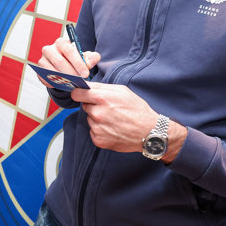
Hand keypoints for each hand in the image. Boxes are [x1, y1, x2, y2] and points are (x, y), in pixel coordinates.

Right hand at [38, 36, 100, 81]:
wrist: (64, 66)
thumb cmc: (75, 60)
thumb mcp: (86, 57)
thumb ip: (92, 58)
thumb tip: (89, 63)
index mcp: (61, 42)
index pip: (69, 51)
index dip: (78, 63)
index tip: (85, 74)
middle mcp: (49, 49)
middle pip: (59, 61)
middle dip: (71, 72)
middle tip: (79, 81)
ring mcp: (42, 60)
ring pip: (51, 70)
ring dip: (62, 79)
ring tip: (73, 84)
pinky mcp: (39, 71)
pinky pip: (45, 79)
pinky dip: (54, 84)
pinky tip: (63, 86)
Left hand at [73, 84, 187, 161]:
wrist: (149, 132)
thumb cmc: (137, 109)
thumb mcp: (122, 91)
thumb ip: (102, 87)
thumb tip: (86, 85)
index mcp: (102, 98)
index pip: (77, 94)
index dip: (79, 93)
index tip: (81, 94)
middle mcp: (97, 113)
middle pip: (84, 106)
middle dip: (93, 106)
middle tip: (108, 108)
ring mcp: (97, 128)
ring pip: (90, 119)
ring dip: (97, 119)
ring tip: (113, 120)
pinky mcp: (99, 140)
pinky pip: (93, 131)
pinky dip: (100, 130)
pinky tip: (113, 129)